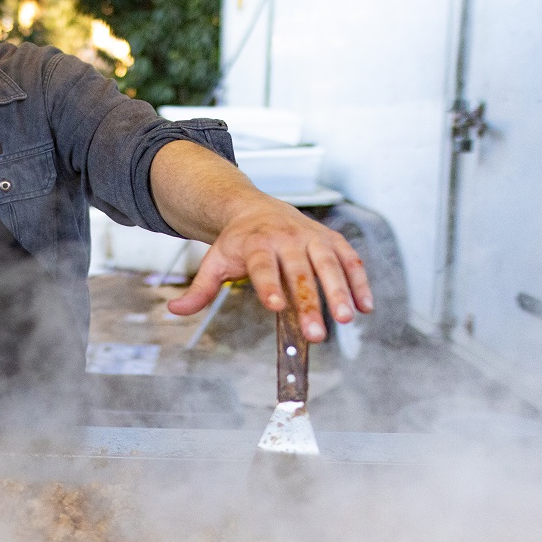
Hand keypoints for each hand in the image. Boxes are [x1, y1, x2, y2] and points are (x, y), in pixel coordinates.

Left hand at [166, 196, 372, 341]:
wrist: (255, 207)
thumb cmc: (236, 242)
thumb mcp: (215, 261)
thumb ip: (200, 289)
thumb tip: (175, 310)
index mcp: (256, 244)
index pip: (263, 267)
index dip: (269, 286)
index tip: (276, 307)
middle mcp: (287, 239)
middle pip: (300, 273)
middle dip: (310, 303)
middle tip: (317, 334)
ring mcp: (312, 237)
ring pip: (330, 265)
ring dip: (340, 292)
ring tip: (348, 319)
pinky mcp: (332, 239)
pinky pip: (350, 259)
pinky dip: (360, 281)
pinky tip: (366, 306)